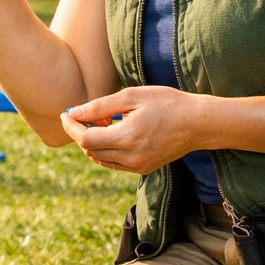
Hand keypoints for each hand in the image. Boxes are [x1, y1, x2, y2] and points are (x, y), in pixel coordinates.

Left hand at [62, 86, 205, 174]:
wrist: (200, 123)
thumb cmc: (168, 103)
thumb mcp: (132, 96)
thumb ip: (100, 106)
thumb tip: (73, 112)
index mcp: (127, 138)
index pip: (85, 139)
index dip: (71, 127)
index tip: (65, 114)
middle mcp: (130, 157)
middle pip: (90, 150)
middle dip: (81, 132)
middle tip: (87, 114)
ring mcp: (138, 166)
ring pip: (101, 158)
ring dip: (93, 142)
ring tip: (103, 121)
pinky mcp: (144, 168)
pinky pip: (114, 162)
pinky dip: (106, 149)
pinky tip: (115, 131)